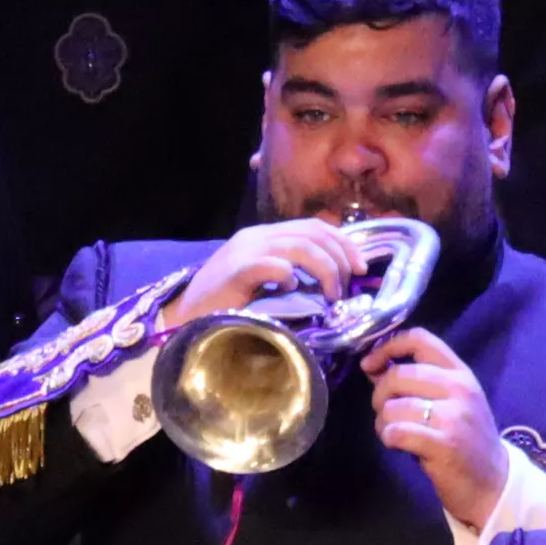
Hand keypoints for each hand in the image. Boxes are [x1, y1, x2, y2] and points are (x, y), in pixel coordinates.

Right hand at [168, 221, 360, 332]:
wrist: (184, 318)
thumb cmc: (227, 306)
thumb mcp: (264, 283)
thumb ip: (291, 272)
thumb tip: (332, 280)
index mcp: (265, 236)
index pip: (314, 226)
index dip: (344, 243)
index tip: (361, 267)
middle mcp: (257, 237)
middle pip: (313, 233)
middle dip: (341, 258)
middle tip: (348, 286)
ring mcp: (245, 251)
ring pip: (300, 246)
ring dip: (325, 270)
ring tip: (330, 296)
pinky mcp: (235, 271)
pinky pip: (272, 266)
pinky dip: (289, 276)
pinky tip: (292, 290)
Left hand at [365, 330, 513, 529]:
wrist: (493, 483)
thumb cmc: (466, 440)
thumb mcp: (451, 402)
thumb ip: (417, 382)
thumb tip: (373, 367)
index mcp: (461, 373)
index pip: (420, 340)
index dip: (387, 347)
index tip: (370, 365)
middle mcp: (459, 389)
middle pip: (398, 374)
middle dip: (379, 395)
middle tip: (384, 412)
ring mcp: (453, 417)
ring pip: (392, 406)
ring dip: (383, 422)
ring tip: (394, 432)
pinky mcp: (444, 444)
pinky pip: (397, 431)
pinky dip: (389, 438)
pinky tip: (398, 445)